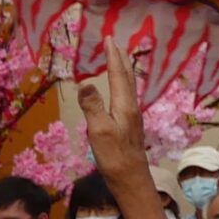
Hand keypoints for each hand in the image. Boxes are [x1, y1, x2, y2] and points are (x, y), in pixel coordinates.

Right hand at [75, 44, 151, 182]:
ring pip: (128, 87)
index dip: (113, 57)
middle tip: (115, 43)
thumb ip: (92, 106)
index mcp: (124, 105)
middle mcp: (131, 107)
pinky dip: (122, 84)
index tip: (109, 39)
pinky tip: (121, 91)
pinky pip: (126, 96)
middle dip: (121, 59)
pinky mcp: (130, 125)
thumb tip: (85, 83)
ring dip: (123, 71)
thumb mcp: (99, 131)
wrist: (131, 179)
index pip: (118, 75)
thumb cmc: (114, 156)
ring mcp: (132, 116)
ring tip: (119, 60)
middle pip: (127, 78)